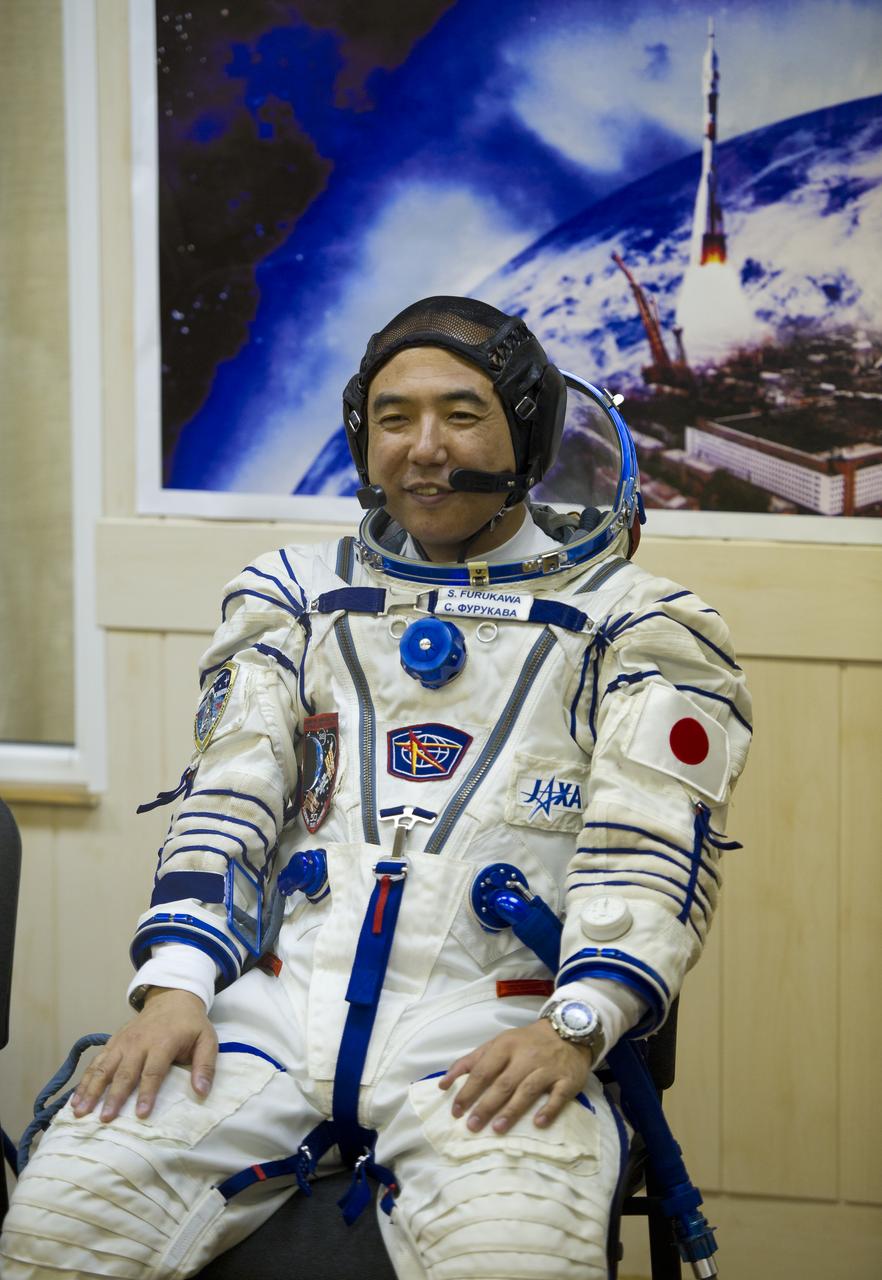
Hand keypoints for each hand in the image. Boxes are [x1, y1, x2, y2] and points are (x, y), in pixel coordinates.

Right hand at [70, 988, 216, 1122]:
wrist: (172, 998)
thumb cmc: (190, 1025)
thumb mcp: (207, 1040)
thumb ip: (205, 1066)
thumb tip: (202, 1092)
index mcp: (163, 1042)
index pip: (154, 1071)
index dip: (147, 1093)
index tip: (141, 1115)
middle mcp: (138, 1042)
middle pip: (124, 1072)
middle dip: (114, 1096)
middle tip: (104, 1119)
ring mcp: (122, 1042)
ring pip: (103, 1067)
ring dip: (91, 1089)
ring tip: (79, 1112)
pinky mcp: (113, 1042)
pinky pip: (95, 1062)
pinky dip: (84, 1080)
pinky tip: (75, 1098)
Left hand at [438, 1019, 591, 1133]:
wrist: (568, 1031)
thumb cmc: (526, 1042)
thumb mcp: (497, 1043)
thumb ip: (471, 1061)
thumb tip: (443, 1083)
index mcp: (505, 1046)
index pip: (483, 1071)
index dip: (468, 1091)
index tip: (456, 1111)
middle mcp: (526, 1057)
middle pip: (503, 1083)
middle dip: (486, 1106)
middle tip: (472, 1126)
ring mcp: (547, 1068)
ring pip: (527, 1090)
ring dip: (512, 1110)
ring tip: (497, 1129)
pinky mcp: (567, 1080)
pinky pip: (558, 1096)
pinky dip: (548, 1110)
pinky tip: (538, 1123)